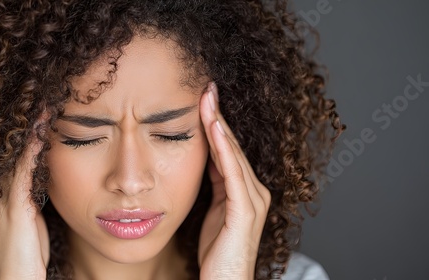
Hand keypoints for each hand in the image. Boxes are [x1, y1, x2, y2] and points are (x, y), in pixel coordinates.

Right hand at [0, 118, 48, 279]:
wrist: (17, 279)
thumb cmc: (26, 252)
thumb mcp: (27, 217)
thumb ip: (30, 194)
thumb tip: (41, 175)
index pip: (12, 153)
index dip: (24, 130)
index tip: (40, 107)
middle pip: (9, 147)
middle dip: (25, 122)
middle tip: (41, 95)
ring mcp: (1, 197)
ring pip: (15, 152)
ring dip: (29, 127)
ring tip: (44, 102)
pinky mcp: (14, 206)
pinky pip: (23, 169)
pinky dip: (32, 147)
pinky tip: (41, 129)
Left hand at [198, 83, 270, 279]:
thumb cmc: (217, 252)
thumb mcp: (212, 210)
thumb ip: (214, 185)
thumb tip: (205, 159)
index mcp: (245, 190)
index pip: (229, 149)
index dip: (216, 122)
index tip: (203, 97)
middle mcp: (254, 190)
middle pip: (233, 145)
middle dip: (218, 115)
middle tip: (206, 87)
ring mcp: (253, 200)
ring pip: (233, 154)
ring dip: (219, 125)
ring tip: (207, 98)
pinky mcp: (245, 211)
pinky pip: (232, 174)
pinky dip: (224, 149)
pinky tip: (214, 128)